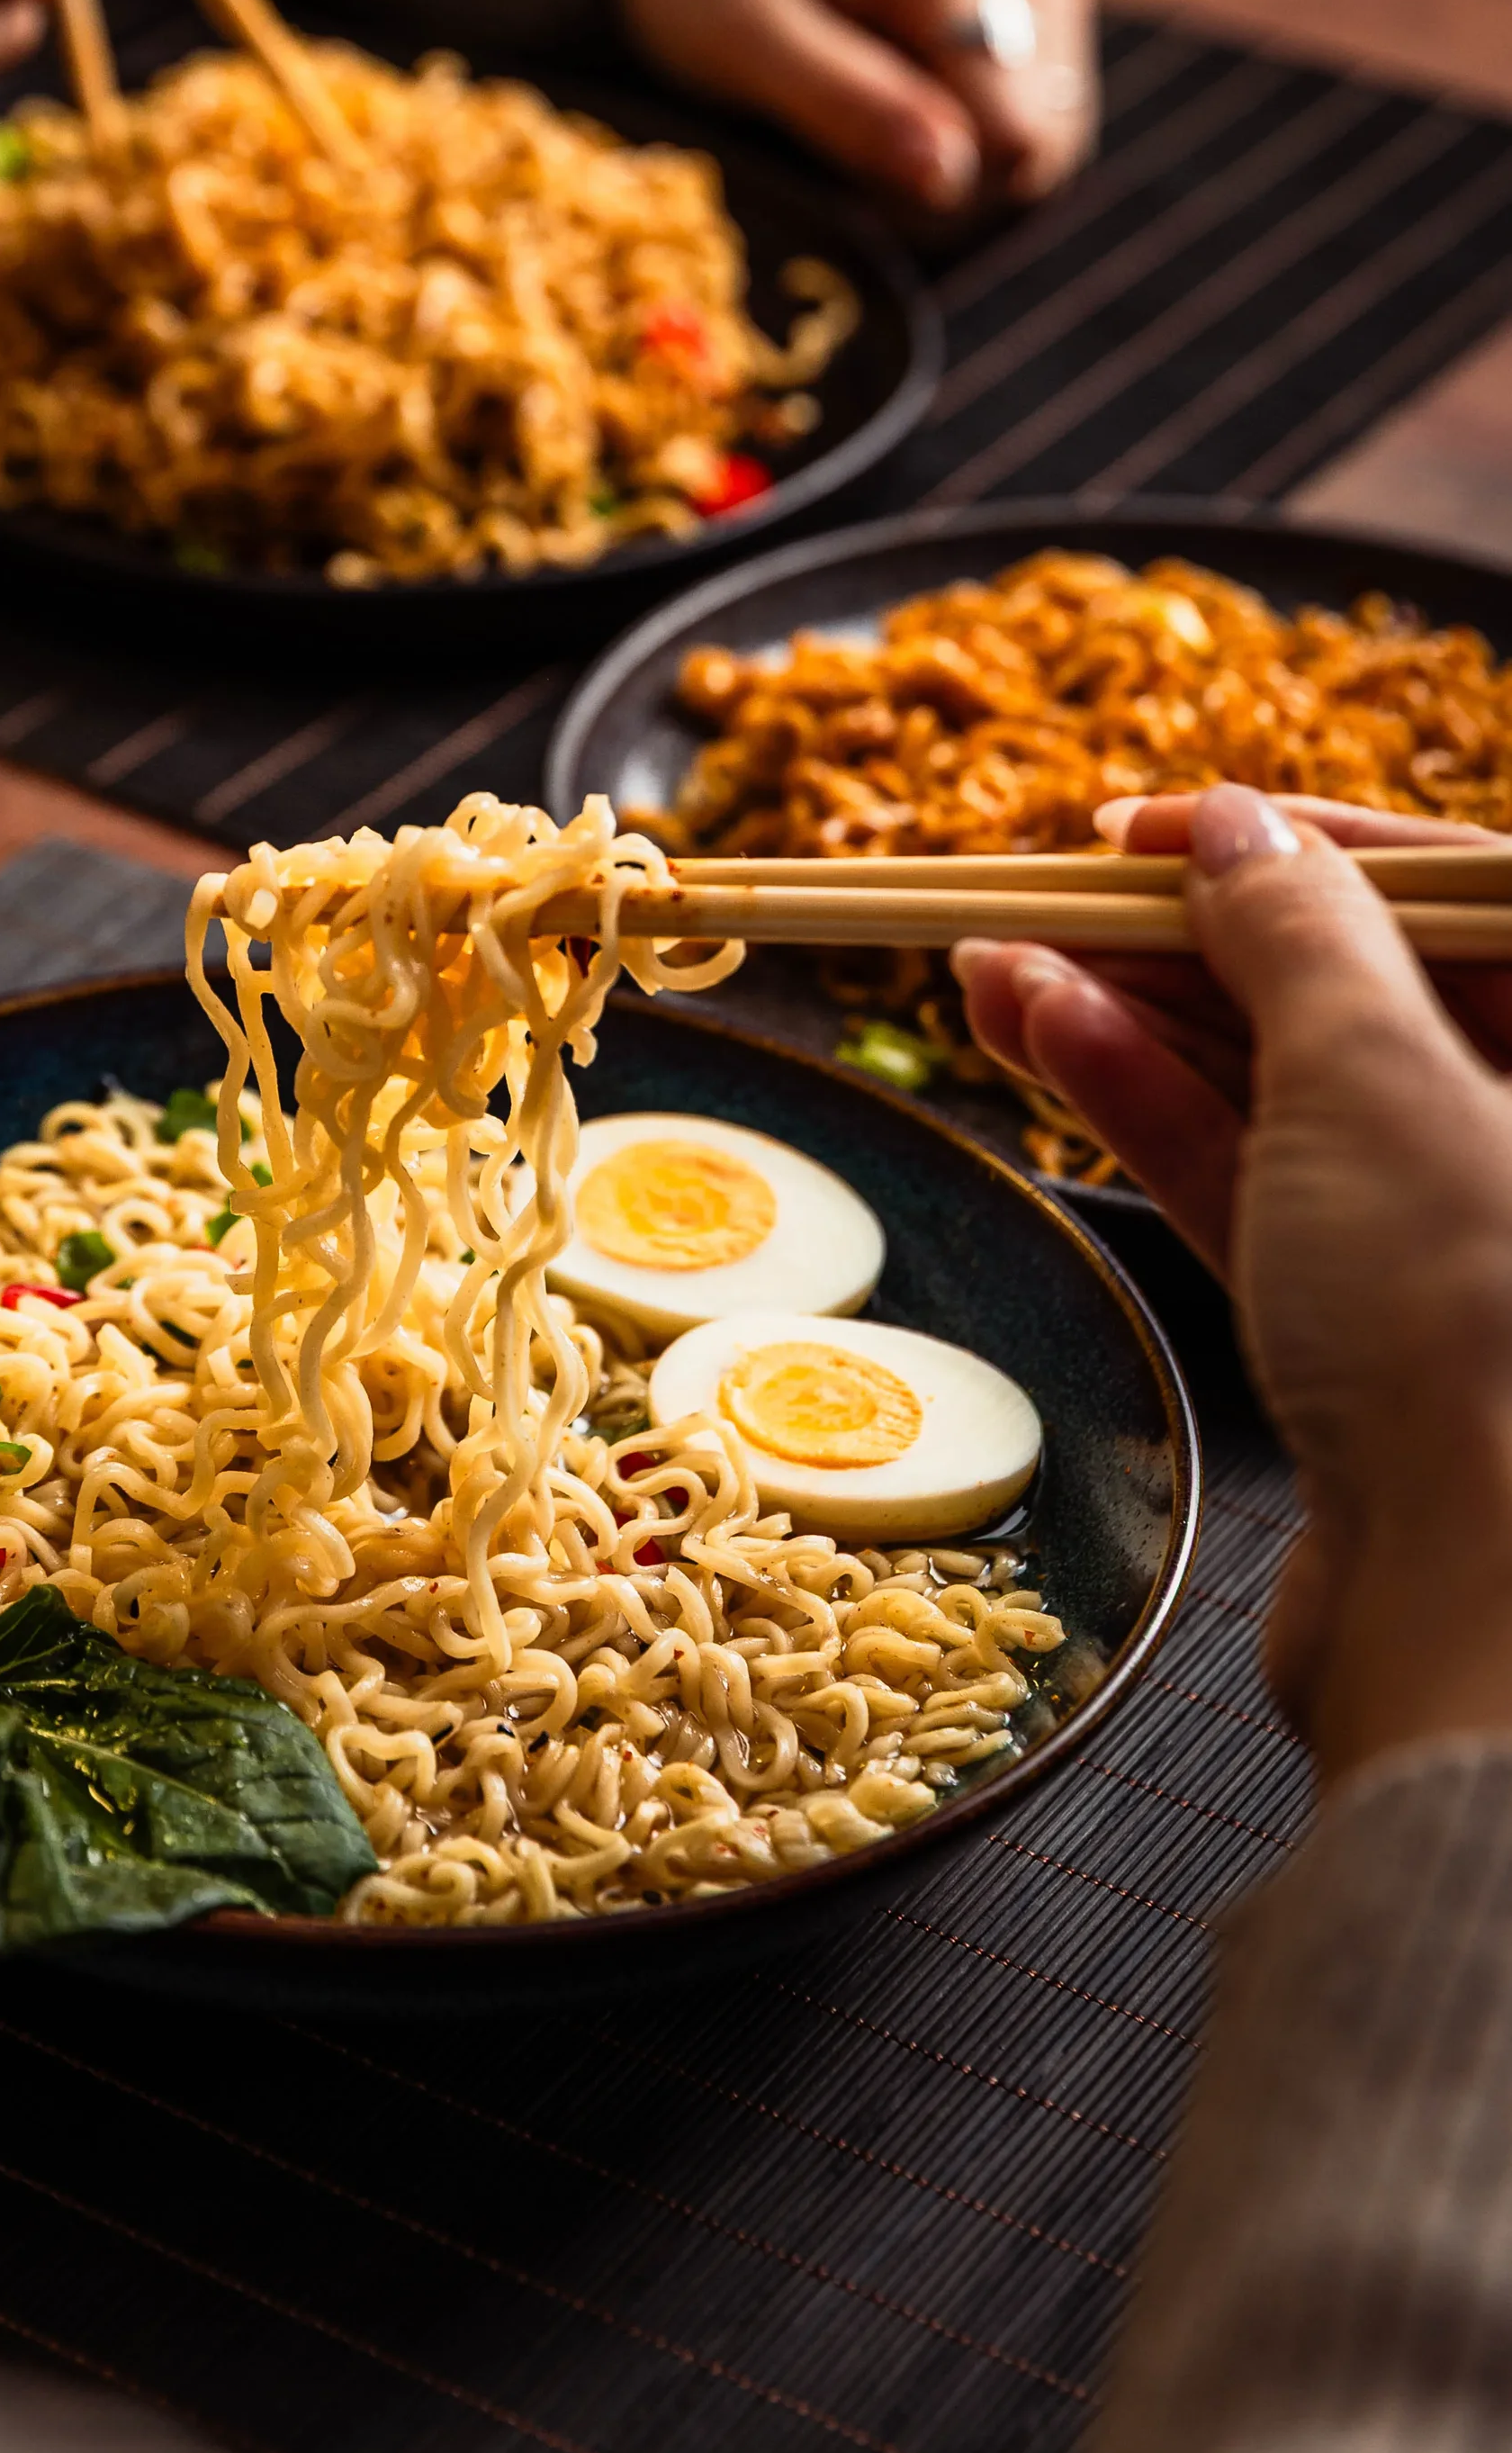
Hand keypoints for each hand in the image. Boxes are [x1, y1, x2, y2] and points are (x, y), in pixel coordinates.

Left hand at [614, 0, 1094, 213]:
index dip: (932, 190)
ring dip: (959, 165)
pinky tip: (901, 103)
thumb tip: (950, 176)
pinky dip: (969, 137)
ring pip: (1046, 144)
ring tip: (866, 117)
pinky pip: (1036, 118)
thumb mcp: (751, 44)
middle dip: (948, 182)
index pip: (1011, 143)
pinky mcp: (1042, 0)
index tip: (846, 163)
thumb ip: (851, 105)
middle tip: (845, 144)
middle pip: (1041, 151)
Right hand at [955, 787, 1511, 1779]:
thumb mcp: (1378, 1077)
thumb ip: (1298, 933)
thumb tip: (1234, 831)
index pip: (1466, 891)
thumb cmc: (1474, 1329)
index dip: (1307, 840)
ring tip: (990, 961)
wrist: (1480, 1630)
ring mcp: (1459, 1247)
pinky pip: (1255, 1185)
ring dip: (1135, 1016)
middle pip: (1362, 989)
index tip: (1161, 822)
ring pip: (1287, 1089)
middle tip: (1050, 890)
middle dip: (1193, 933)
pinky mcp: (1375, 1339)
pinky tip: (1034, 1040)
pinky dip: (1143, 1112)